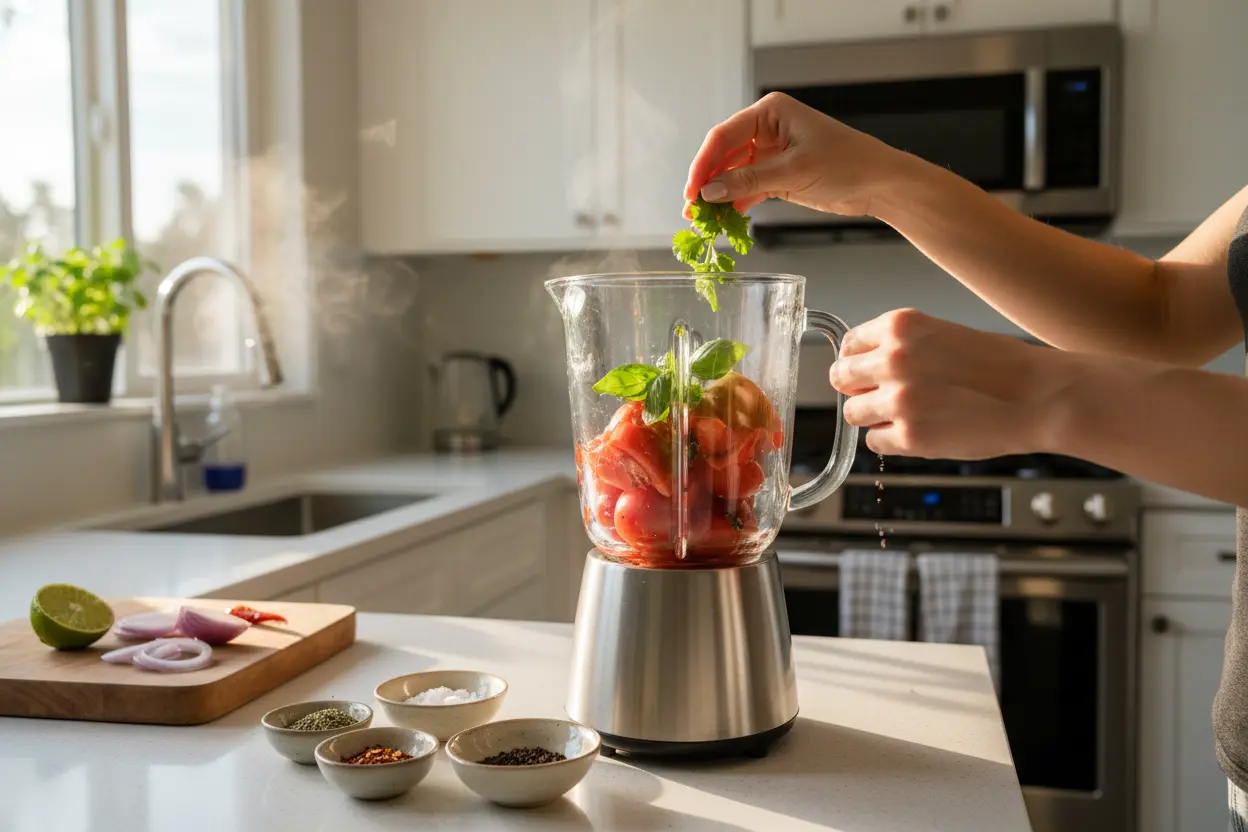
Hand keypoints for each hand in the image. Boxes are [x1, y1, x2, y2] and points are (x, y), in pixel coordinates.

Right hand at [683, 92, 903, 218]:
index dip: (704, 165)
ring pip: (734, 175)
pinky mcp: (779, 175)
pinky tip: (726, 219)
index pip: (724, 137)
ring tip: (704, 220)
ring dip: (720, 197)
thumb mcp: (793, 171)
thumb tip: (710, 191)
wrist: (880, 183)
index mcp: (770, 112)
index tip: (692, 191)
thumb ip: (748, 180)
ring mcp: (772, 153)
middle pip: (725, 156)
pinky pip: (749, 188)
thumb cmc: (847, 163)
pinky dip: (737, 204)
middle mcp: (768, 129)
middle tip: (693, 210)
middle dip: (708, 183)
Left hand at [829, 309, 1061, 458]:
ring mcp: (898, 400)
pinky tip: (919, 432)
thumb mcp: (943, 334)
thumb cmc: (1001, 366)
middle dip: (858, 388)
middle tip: (879, 396)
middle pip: (841, 378)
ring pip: (852, 413)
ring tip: (905, 416)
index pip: (850, 345)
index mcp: (901, 327)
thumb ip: (901, 347)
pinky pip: (874, 442)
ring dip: (873, 417)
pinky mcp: (909, 436)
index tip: (865, 371)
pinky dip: (892, 441)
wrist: (1039, 396)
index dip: (857, 361)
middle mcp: (893, 359)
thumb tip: (865, 366)